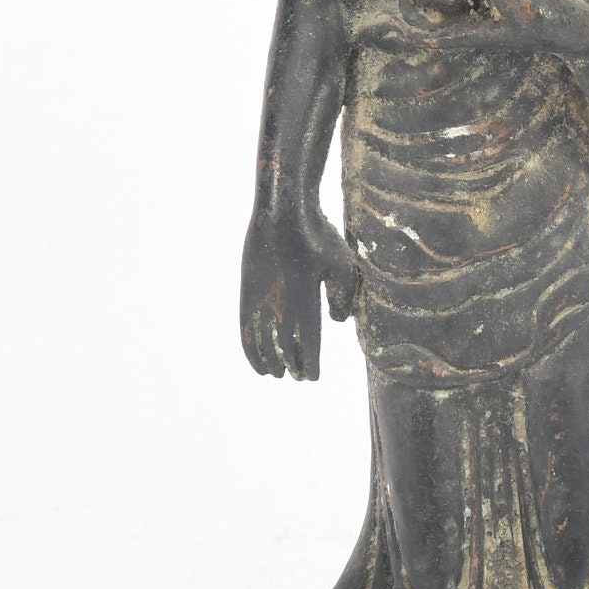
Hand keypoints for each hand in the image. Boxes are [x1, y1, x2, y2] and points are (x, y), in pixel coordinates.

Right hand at [240, 206, 358, 380]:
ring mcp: (260, 302)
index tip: (312, 376)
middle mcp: (281, 307)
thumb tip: (337, 322)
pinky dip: (250, 350)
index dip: (309, 365)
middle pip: (285, 350)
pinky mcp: (247, 294)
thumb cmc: (318, 236)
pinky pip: (246, 331)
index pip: (307, 347)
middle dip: (292, 367)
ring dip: (271, 363)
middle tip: (298, 376)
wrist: (283, 212)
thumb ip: (342, 296)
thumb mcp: (342, 264)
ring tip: (277, 373)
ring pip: (264, 345)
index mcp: (305, 303)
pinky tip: (257, 362)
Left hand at [359, 0, 585, 58]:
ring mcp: (487, 27)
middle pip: (432, 32)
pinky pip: (463, 12)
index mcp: (477, 35)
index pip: (431, 40)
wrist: (577, 29)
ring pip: (446, 22)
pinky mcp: (498, 18)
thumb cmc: (550, 18)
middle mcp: (478, 33)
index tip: (389, 11)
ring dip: (427, 8)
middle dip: (411, 17)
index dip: (406, 28)